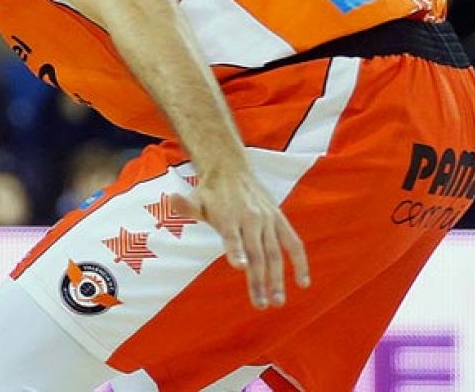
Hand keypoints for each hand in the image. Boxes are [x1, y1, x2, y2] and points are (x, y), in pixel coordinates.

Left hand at [170, 170, 309, 309]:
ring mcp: (268, 220)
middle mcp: (251, 218)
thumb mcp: (195, 199)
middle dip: (259, 280)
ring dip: (277, 278)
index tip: (239, 266)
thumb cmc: (210, 192)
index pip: (233, 236)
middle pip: (256, 253)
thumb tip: (172, 200)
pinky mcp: (280, 220)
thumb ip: (186, 206)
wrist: (231, 170)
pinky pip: (293, 243)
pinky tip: (303, 282)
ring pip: (275, 253)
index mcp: (229, 216)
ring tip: (277, 301)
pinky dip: (300, 261)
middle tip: (261, 305)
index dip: (236, 250)